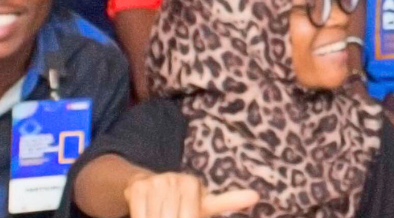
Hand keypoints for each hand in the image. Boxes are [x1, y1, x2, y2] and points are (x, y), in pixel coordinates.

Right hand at [124, 171, 259, 217]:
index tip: (186, 215)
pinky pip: (141, 215)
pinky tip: (148, 213)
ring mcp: (155, 183)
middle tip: (171, 215)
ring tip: (161, 214)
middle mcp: (175, 180)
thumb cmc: (183, 202)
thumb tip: (256, 196)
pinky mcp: (137, 189)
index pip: (191, 216)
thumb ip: (229, 200)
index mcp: (193, 184)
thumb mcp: (205, 204)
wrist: (148, 185)